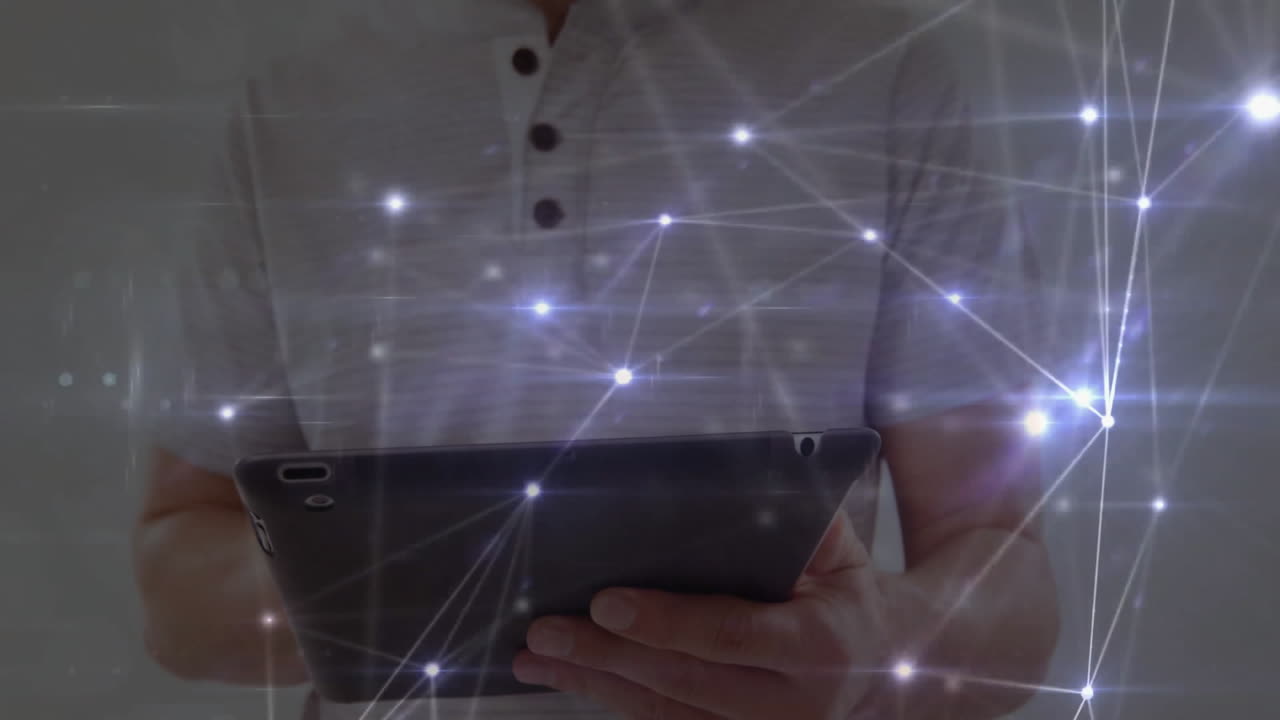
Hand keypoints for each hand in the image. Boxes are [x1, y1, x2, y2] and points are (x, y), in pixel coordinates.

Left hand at [512, 511, 894, 718]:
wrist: (894, 670)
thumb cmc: (852, 597)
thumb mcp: (841, 551)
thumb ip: (795, 519)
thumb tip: (735, 476)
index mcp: (818, 644)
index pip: (731, 635)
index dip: (666, 622)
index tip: (606, 603)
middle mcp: (791, 704)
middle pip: (683, 682)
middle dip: (606, 656)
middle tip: (546, 631)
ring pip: (666, 714)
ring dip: (594, 685)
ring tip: (535, 659)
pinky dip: (616, 702)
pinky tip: (573, 680)